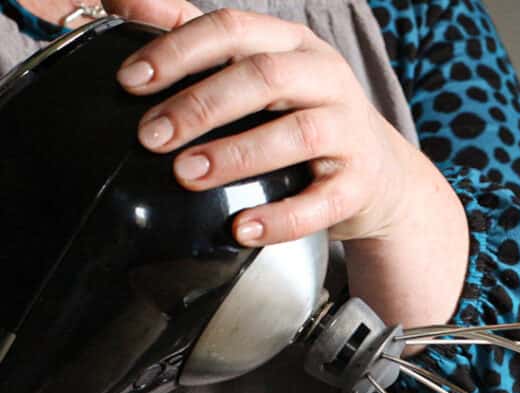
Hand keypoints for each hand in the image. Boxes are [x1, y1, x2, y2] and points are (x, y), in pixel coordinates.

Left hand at [107, 0, 468, 326]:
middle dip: (200, 106)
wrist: (381, 177)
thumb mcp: (262, 70)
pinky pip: (322, 203)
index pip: (233, 30)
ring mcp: (349, 132)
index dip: (179, 52)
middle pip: (263, 78)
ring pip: (296, 135)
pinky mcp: (359, 185)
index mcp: (295, 45)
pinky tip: (242, 229)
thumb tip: (124, 2)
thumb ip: (198, 37)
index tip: (132, 82)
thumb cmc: (306, 119)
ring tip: (188, 176)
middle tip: (153, 137)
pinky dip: (280, 218)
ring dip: (236, 155)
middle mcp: (327, 79)